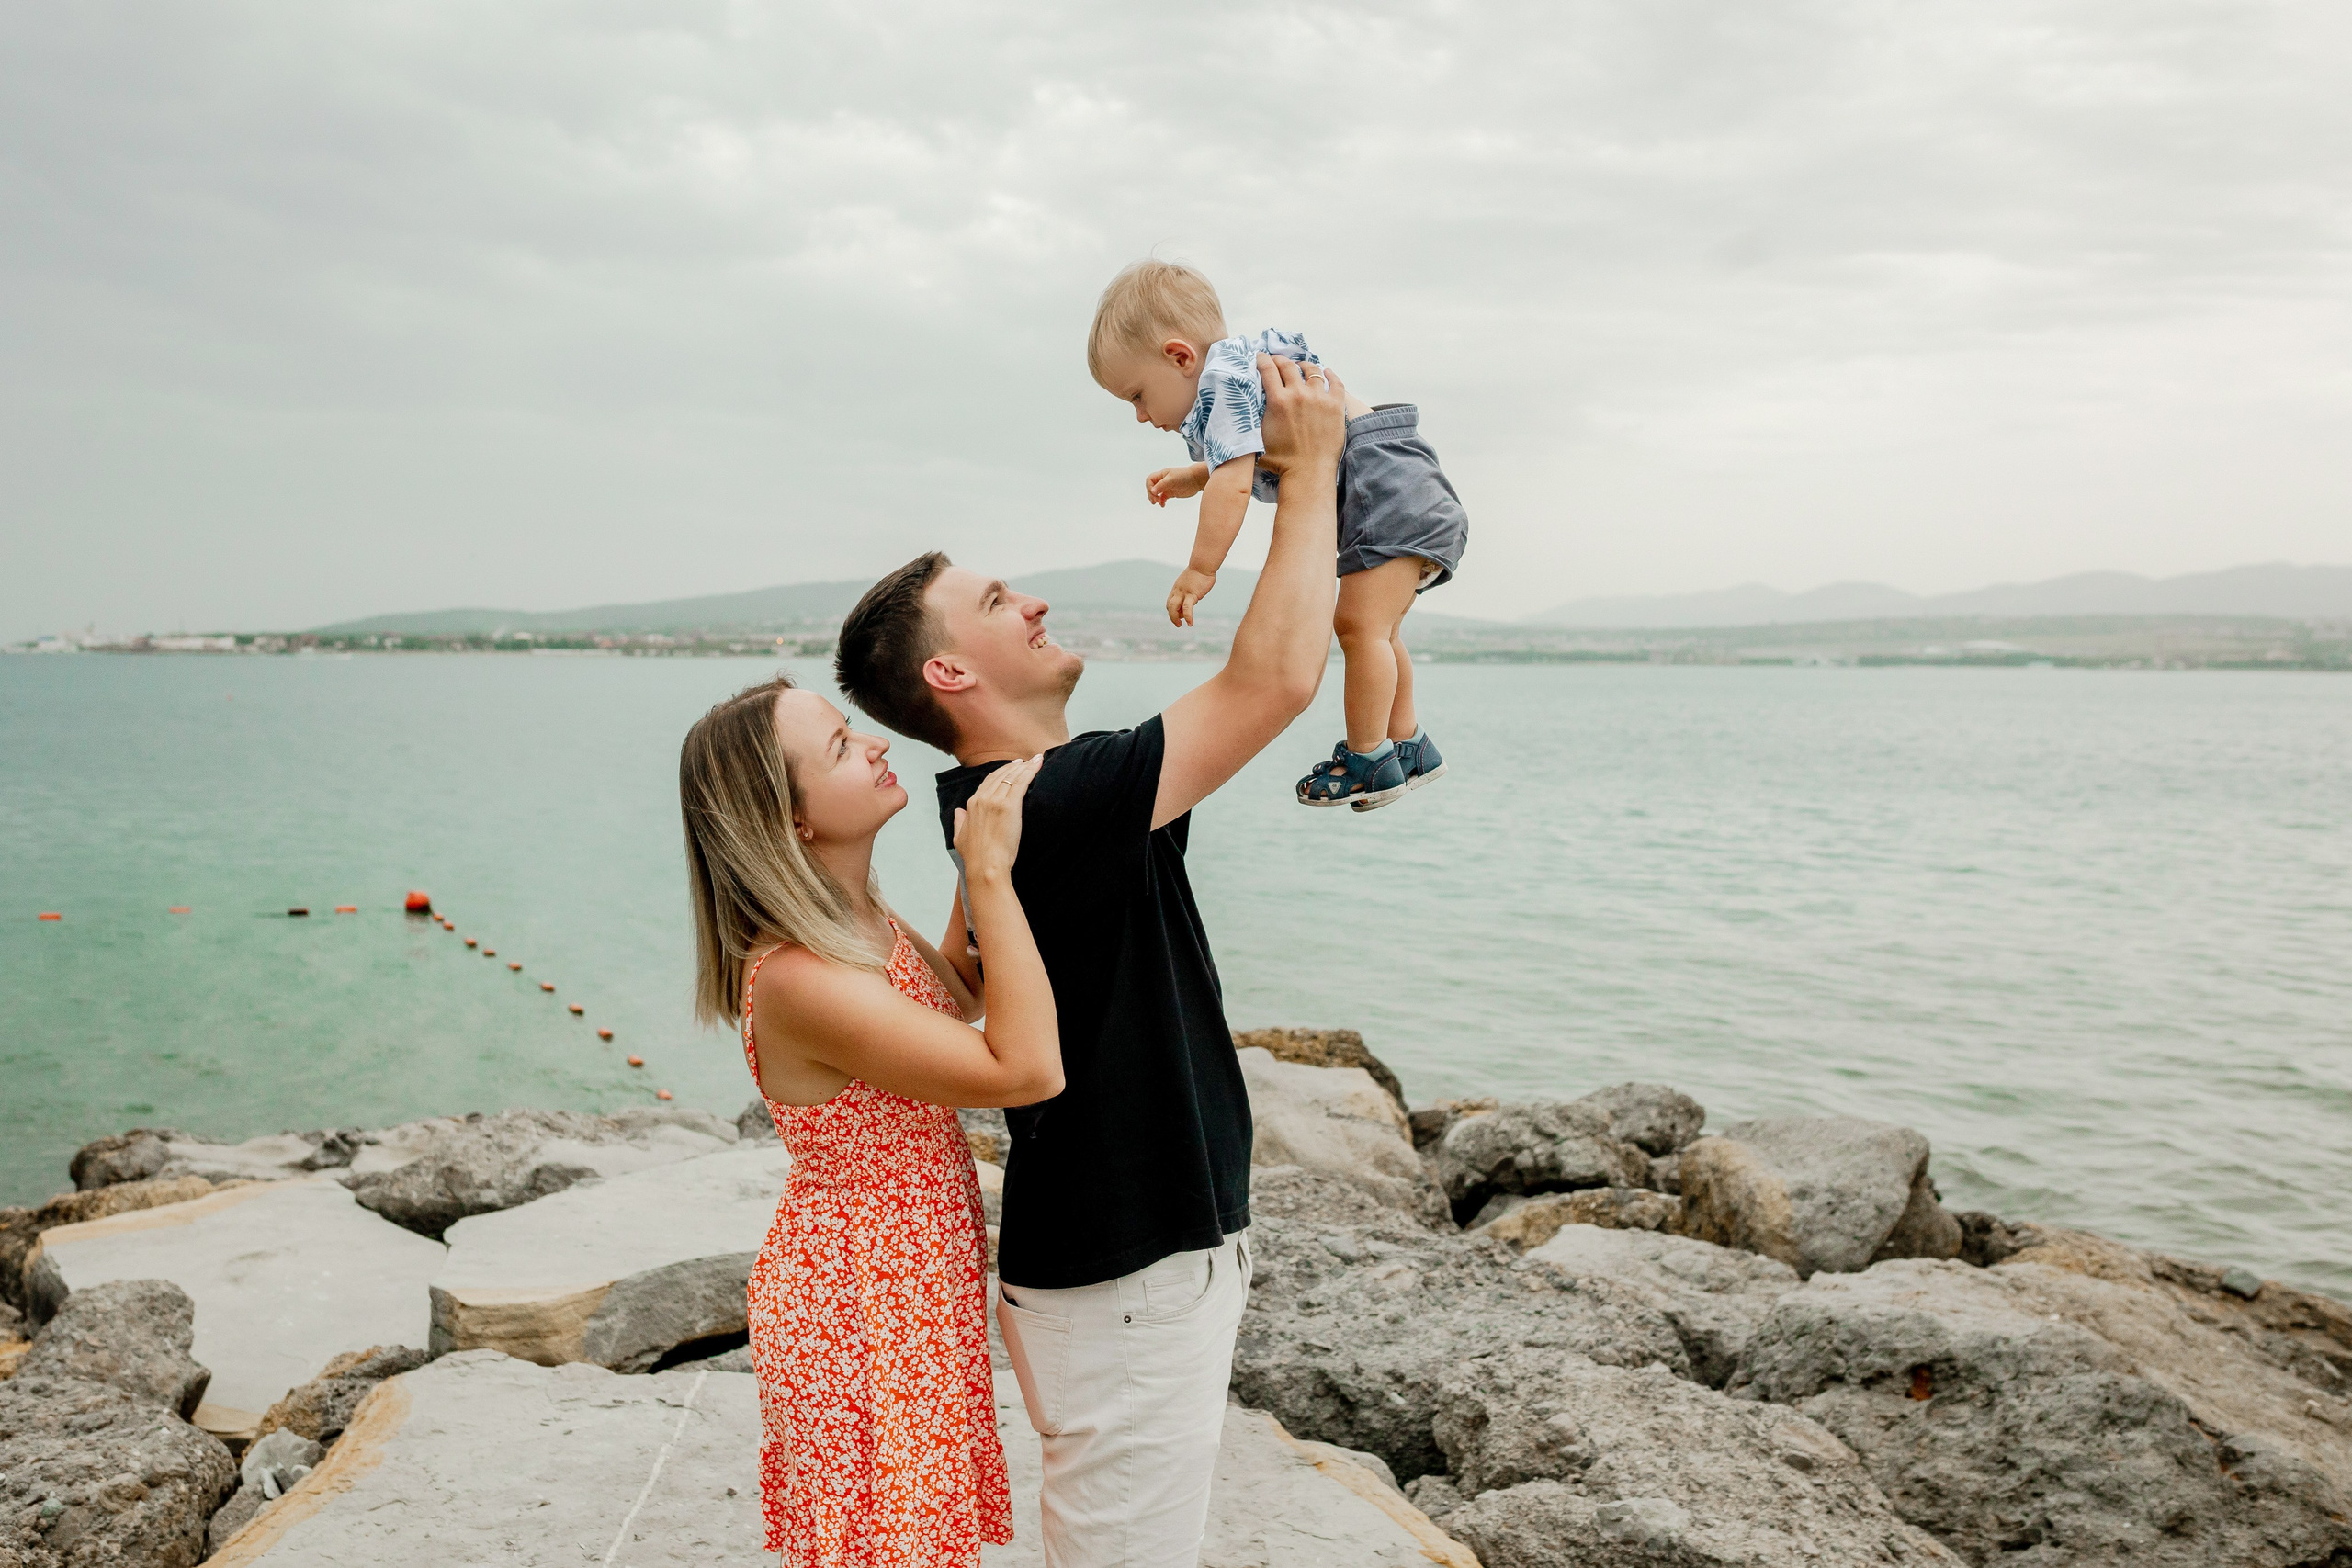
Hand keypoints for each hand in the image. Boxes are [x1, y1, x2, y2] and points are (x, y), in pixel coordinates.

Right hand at [951, 754, 1043, 884]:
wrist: (986, 866)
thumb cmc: (975, 857)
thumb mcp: (960, 838)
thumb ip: (959, 822)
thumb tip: (958, 812)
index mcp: (972, 805)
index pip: (988, 782)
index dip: (1000, 773)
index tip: (1009, 768)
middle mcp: (983, 798)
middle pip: (1000, 775)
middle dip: (1013, 766)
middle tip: (1024, 761)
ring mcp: (996, 800)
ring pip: (1012, 776)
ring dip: (1025, 766)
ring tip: (1035, 759)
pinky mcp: (1010, 805)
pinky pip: (1022, 782)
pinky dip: (1031, 771)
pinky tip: (1038, 765)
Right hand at [1146, 465, 1206, 506]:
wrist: (1196, 479)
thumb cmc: (1185, 476)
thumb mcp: (1172, 479)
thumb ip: (1161, 485)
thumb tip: (1152, 491)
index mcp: (1162, 475)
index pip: (1150, 480)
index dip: (1149, 487)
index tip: (1154, 493)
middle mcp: (1163, 480)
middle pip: (1151, 487)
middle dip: (1151, 494)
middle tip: (1155, 500)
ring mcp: (1167, 487)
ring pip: (1156, 493)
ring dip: (1155, 499)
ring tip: (1157, 503)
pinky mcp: (1172, 493)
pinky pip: (1163, 498)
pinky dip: (1161, 502)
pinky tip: (1163, 505)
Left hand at [1166, 568, 1215, 626]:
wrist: (1203, 564)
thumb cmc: (1200, 571)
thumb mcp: (1192, 581)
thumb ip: (1190, 589)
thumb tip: (1194, 596)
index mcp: (1177, 588)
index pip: (1170, 602)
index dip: (1173, 610)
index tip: (1180, 615)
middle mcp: (1178, 591)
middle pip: (1169, 606)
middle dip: (1172, 616)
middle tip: (1178, 624)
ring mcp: (1184, 593)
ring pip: (1173, 607)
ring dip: (1175, 618)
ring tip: (1180, 625)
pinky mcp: (1192, 594)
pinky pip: (1187, 608)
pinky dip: (1188, 617)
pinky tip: (1190, 623)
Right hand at [1253, 355, 1344, 479]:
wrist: (1308, 473)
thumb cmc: (1280, 461)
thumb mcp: (1257, 437)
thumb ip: (1253, 418)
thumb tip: (1243, 407)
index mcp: (1278, 401)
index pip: (1268, 369)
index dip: (1262, 360)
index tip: (1261, 357)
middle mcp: (1298, 394)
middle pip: (1288, 366)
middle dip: (1280, 360)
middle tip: (1277, 360)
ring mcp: (1319, 398)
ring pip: (1312, 371)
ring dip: (1304, 366)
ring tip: (1301, 366)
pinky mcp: (1336, 406)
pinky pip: (1335, 382)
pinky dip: (1330, 374)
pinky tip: (1326, 372)